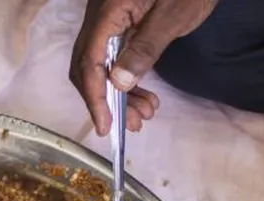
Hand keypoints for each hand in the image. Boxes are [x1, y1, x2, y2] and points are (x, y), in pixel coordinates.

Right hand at [70, 0, 216, 134]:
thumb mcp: (175, 15)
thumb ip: (145, 47)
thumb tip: (117, 82)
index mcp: (109, 9)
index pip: (90, 60)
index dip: (95, 97)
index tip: (106, 125)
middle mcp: (99, 13)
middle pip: (88, 64)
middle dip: (107, 99)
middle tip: (133, 123)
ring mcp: (107, 16)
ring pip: (99, 62)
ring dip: (118, 92)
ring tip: (145, 112)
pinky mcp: (118, 20)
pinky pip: (111, 54)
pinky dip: (123, 77)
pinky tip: (142, 93)